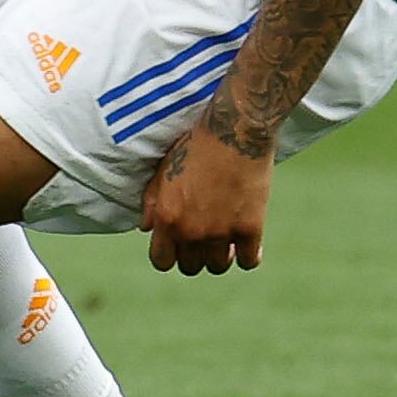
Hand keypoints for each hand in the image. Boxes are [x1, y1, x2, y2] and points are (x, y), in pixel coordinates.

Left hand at [140, 110, 272, 274]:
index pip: (161, 261)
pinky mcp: (250, 228)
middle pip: (190, 267)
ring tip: (225, 239)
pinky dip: (247, 255)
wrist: (235, 130)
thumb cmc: (196, 145)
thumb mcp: (164, 169)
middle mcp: (191, 230)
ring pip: (217, 267)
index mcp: (167, 217)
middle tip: (204, 238)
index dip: (168, 255)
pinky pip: (248, 261)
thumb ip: (152, 202)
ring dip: (221, 256)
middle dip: (194, 255)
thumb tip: (146, 228)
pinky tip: (247, 242)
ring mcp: (221, 232)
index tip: (178, 247)